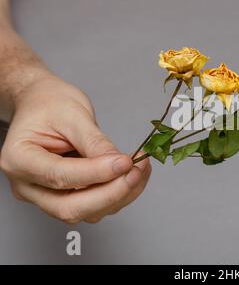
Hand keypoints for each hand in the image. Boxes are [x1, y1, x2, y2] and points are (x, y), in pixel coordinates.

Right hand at [0, 76, 150, 223]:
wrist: (43, 104)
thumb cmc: (50, 104)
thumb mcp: (73, 114)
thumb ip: (94, 142)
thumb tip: (119, 164)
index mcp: (19, 159)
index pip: (59, 176)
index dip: (96, 173)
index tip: (125, 162)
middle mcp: (28, 185)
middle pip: (70, 207)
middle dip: (111, 193)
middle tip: (138, 170)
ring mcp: (46, 196)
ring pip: (86, 212)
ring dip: (120, 194)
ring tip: (141, 167)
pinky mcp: (66, 197)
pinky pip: (95, 206)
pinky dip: (119, 193)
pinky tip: (134, 174)